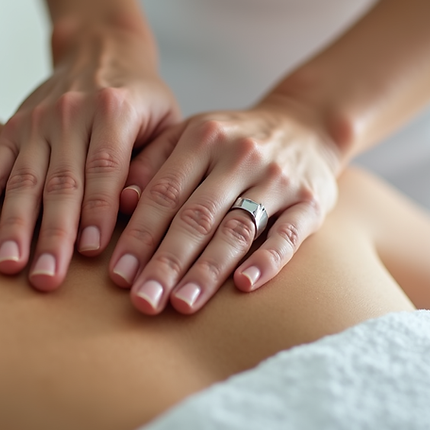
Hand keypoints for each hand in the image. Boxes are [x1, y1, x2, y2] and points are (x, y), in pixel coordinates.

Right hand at [0, 22, 179, 290]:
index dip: (96, 210)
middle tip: (46, 279)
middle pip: (60, 182)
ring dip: (15, 225)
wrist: (101, 47)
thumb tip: (134, 207)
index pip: (104, 168)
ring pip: (24, 179)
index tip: (90, 251)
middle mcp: (71, 113)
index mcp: (114, 110)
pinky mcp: (12, 126)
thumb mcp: (165, 120)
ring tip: (9, 265)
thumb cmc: (143, 99)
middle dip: (52, 234)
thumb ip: (154, 162)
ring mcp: (36, 120)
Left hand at [109, 101, 341, 314]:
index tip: (118, 276)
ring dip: (207, 270)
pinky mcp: (311, 201)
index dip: (139, 236)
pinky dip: (266, 260)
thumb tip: (120, 203)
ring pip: (237, 229)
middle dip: (166, 263)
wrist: (307, 125)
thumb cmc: (232, 142)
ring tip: (182, 304)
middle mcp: (239, 156)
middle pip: (196, 216)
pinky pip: (288, 235)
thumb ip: (152, 163)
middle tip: (144, 302)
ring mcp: (277, 179)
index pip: (164, 193)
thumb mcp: (190, 135)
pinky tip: (244, 285)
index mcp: (202, 138)